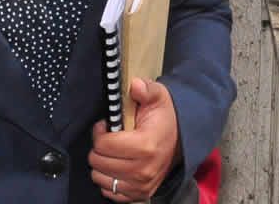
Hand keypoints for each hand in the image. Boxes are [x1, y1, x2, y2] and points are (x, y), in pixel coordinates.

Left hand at [88, 78, 182, 201]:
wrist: (180, 140)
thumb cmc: (163, 118)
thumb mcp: (157, 97)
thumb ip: (145, 90)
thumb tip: (135, 85)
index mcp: (145, 146)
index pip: (103, 145)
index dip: (100, 132)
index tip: (106, 126)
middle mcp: (144, 170)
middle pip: (98, 162)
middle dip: (99, 147)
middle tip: (109, 138)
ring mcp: (142, 185)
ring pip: (100, 178)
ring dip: (102, 165)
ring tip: (113, 152)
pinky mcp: (140, 195)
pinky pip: (110, 192)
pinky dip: (109, 180)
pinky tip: (117, 166)